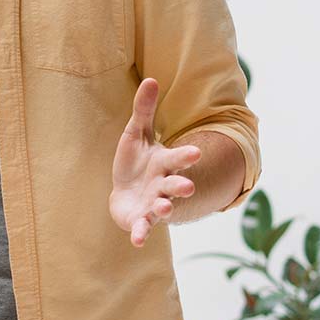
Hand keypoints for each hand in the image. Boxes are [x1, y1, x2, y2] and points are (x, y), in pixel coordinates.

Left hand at [109, 77, 200, 245]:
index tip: (196, 152)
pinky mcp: (142, 220)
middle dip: (182, 185)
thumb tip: (151, 79)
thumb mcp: (135, 134)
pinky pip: (143, 228)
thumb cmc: (133, 162)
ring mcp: (154, 204)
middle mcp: (164, 185)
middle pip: (175, 185)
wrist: (124, 193)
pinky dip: (141, 233)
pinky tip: (137, 240)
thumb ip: (143, 110)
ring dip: (164, 209)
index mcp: (165, 163)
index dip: (186, 156)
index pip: (178, 159)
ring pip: (163, 208)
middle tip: (188, 186)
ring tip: (164, 208)